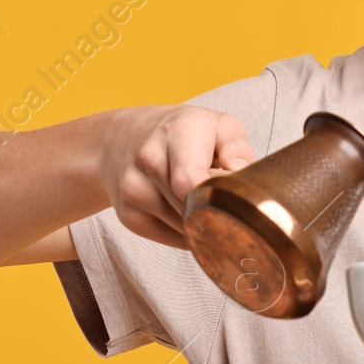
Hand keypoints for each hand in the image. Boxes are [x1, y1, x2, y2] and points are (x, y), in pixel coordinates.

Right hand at [91, 105, 255, 248]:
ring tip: (202, 198)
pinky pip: (171, 238)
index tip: (233, 199)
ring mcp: (133, 190)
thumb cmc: (182, 133)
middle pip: (191, 207)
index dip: (216, 197)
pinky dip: (185, 232)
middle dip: (216, 209)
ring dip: (201, 222)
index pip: (189, 180)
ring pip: (183, 227)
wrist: (124, 138)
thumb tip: (239, 172)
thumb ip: (237, 147)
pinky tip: (185, 210)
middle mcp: (148, 160)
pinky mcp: (128, 215)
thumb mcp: (219, 125)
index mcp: (176, 134)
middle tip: (223, 197)